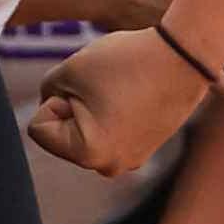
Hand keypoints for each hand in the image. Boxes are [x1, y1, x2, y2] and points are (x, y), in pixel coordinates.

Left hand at [30, 27, 217, 175]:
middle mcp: (109, 167)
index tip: (89, 87)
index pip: (37, 128)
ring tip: (122, 91)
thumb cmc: (125, 60)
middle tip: (107, 86)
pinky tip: (134, 96)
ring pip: (84, 132)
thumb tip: (55, 113)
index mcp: (88, 154)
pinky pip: (107, 132)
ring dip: (91, 109)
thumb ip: (46, 94)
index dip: (56, 99)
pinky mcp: (143, 150)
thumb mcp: (68, 70)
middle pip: (61, 135)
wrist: (186, 55)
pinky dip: (111, 114)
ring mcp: (130, 161)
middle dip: (73, 107)